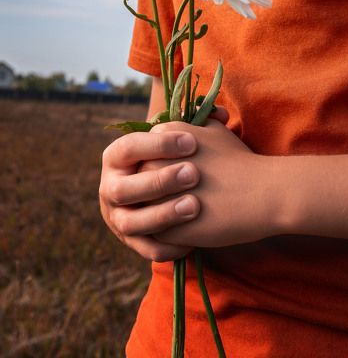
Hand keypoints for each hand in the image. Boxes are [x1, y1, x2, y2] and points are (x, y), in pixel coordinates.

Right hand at [98, 108, 227, 261]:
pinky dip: (170, 245)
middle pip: (123, 188)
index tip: (192, 142)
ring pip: (131, 223)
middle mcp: (110, 188)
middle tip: (194, 174)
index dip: (158, 145)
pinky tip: (194, 237)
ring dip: (162, 215)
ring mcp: (118, 218)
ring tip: (195, 205)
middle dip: (158, 181)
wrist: (169, 187)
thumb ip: (197, 122)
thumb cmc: (178, 155)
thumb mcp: (181, 136)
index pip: (129, 147)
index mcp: (116, 157)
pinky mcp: (133, 242)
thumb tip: (222, 113)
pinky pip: (148, 249)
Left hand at [154, 117, 279, 249]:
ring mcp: (158, 196)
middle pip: (140, 180)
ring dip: (156, 213)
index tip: (173, 172)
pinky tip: (186, 230)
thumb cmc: (240, 160)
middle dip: (153, 189)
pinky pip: (156, 234)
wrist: (263, 192)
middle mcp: (155, 163)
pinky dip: (167, 234)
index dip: (159, 164)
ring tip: (179, 215)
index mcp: (165, 137)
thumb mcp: (214, 131)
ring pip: (144, 209)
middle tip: (174, 196)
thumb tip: (178, 126)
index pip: (144, 152)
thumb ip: (190, 126)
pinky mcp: (168, 227)